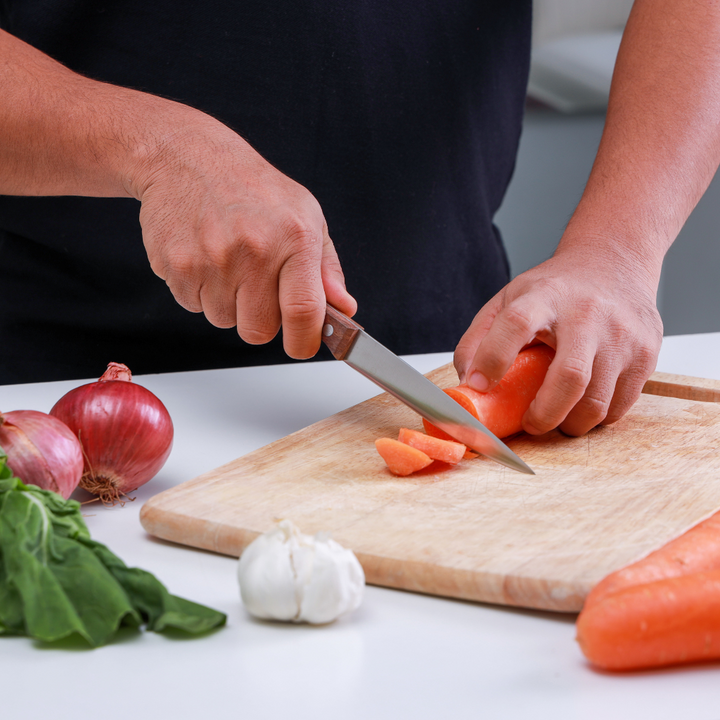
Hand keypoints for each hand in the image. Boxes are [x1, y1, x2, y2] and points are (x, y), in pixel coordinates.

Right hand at [133, 111, 355, 358]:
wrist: (188, 158)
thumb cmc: (254, 189)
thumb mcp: (306, 216)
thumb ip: (327, 269)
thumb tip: (343, 309)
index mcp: (294, 237)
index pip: (303, 312)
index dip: (303, 341)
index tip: (301, 345)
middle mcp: (253, 249)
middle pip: (259, 331)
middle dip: (262, 320)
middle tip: (258, 288)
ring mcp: (211, 258)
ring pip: (224, 321)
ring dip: (229, 304)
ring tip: (229, 263)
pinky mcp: (176, 264)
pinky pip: (193, 306)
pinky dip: (201, 291)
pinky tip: (205, 257)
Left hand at [453, 246, 662, 435]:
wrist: (613, 263)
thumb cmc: (554, 290)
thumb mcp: (509, 299)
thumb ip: (479, 337)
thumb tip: (468, 384)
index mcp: (543, 296)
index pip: (515, 324)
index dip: (494, 358)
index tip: (480, 385)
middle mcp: (586, 313)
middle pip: (569, 377)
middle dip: (545, 415)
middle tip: (531, 424)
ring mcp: (622, 334)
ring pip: (598, 402)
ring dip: (571, 424)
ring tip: (557, 418)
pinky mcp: (646, 352)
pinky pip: (620, 405)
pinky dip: (598, 418)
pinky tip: (583, 406)